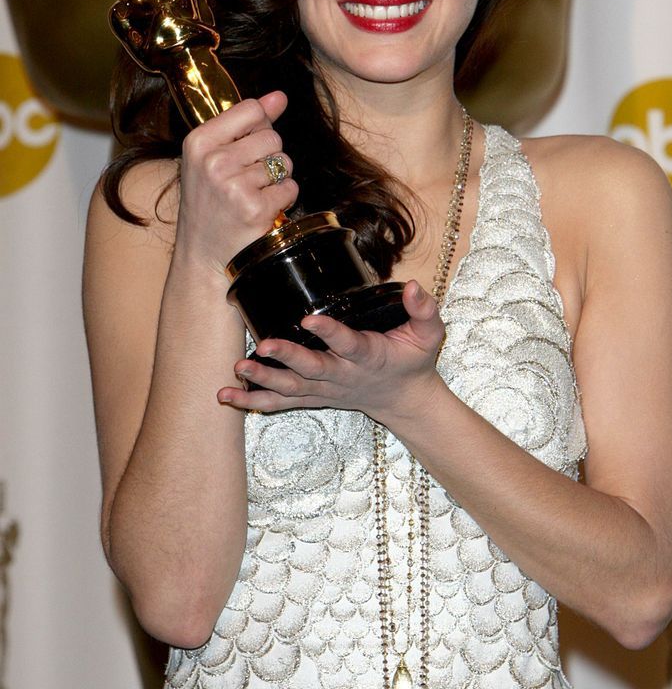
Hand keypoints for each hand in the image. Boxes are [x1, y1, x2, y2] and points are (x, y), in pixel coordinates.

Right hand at [174, 90, 298, 275]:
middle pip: (272, 137)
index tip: (246, 148)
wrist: (203, 254)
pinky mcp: (255, 208)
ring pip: (284, 163)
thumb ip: (246, 123)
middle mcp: (214, 162)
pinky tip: (262, 209)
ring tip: (253, 194)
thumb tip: (278, 96)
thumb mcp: (214, 157)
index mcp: (199, 142)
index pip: (251, 110)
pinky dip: (283, 199)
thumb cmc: (210, 203)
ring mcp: (234, 186)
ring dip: (277, 180)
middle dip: (269, 157)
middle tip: (247, 180)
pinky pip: (290, 188)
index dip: (258, 127)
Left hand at [218, 281, 447, 427]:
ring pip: (292, 388)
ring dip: (264, 381)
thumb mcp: (429, 335)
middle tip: (262, 348)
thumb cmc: (413, 361)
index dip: (330, 332)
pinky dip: (254, 401)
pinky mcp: (314, 397)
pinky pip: (282, 402)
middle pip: (313, 370)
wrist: (404, 399)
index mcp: (369, 356)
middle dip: (287, 359)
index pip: (348, 343)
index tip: (309, 318)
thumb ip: (424, 310)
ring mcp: (327, 390)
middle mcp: (344, 376)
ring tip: (238, 369)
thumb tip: (413, 286)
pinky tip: (227, 396)